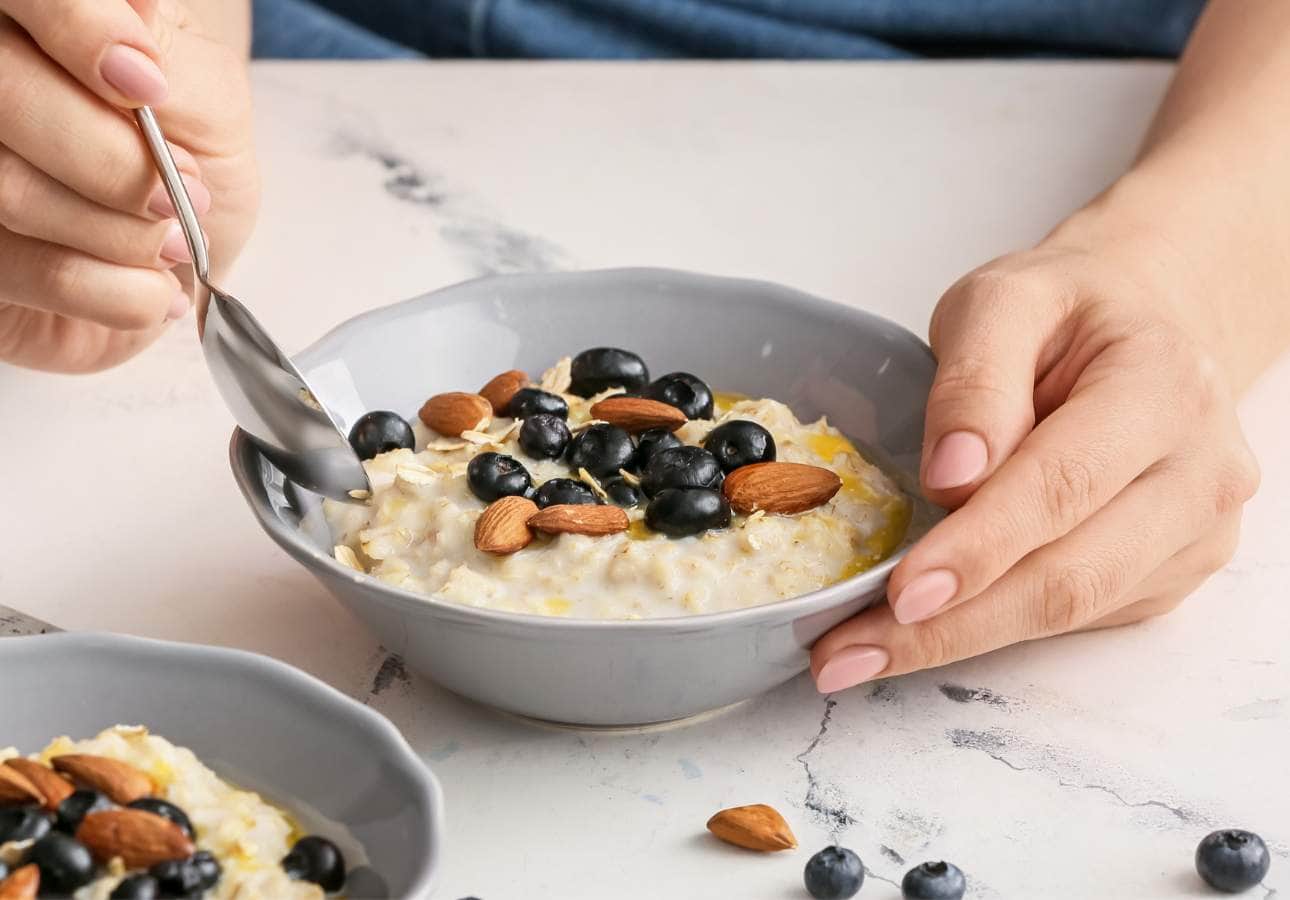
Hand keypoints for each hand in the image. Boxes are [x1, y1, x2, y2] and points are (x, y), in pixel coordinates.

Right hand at [0, 0, 257, 372]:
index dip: (75, 26)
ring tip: (176, 244)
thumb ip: (164, 50)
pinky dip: (117, 292)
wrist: (191, 256)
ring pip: (12, 192)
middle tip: (181, 192)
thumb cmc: (195, 160)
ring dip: (125, 235)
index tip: (147, 83)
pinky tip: (154, 289)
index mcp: (33, 24)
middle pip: (5, 93)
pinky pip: (25, 273)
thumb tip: (128, 10)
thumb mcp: (206, 96)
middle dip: (113, 160)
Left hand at [810, 219, 1260, 692]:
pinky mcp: (1166, 575)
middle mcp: (1201, 472)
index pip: (1063, 485)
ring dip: (958, 640)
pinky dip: (990, 629)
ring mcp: (1193, 534)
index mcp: (1166, 388)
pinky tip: (921, 629)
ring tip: (858, 652)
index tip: (901, 591)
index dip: (979, 546)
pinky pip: (1076, 618)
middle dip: (952, 624)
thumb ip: (975, 381)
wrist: (1139, 328)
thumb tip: (950, 478)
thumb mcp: (1003, 302)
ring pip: (1072, 611)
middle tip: (848, 651)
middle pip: (1071, 574)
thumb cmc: (1065, 315)